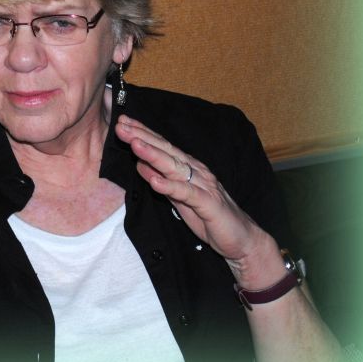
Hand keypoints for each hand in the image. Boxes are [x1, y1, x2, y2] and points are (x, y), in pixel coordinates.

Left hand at [114, 115, 276, 281]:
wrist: (241, 239)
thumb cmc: (208, 216)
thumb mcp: (178, 197)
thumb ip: (161, 180)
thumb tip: (139, 164)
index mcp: (187, 168)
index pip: (161, 146)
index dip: (141, 133)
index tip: (121, 122)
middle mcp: (195, 171)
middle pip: (165, 150)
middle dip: (142, 136)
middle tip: (121, 125)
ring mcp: (203, 185)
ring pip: (174, 166)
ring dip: (153, 155)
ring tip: (135, 145)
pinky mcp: (208, 204)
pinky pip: (187, 194)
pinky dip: (170, 186)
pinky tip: (155, 181)